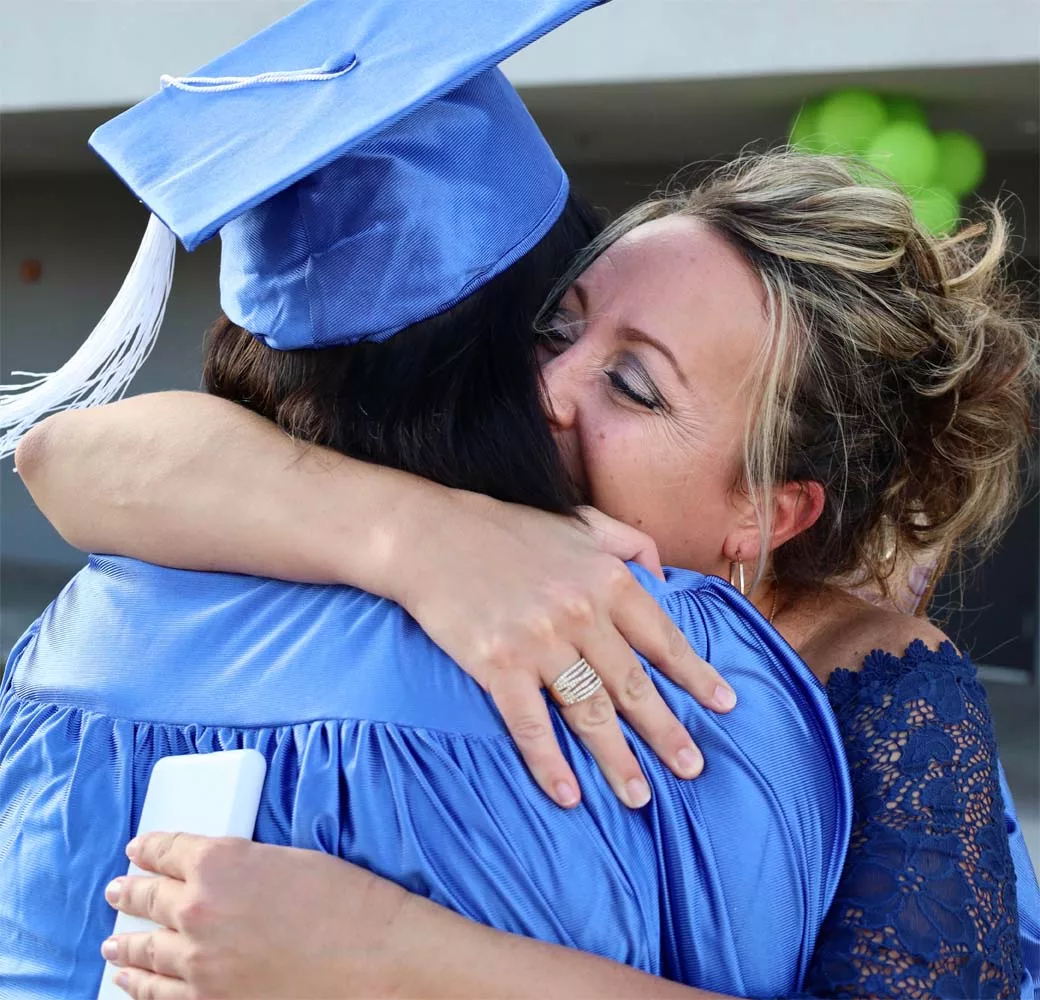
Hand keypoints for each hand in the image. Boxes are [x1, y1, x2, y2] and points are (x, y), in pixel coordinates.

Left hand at [102, 832, 407, 998]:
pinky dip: (142, 987)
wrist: (375, 961)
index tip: (140, 849)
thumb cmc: (348, 903)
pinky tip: (134, 982)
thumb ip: (245, 865)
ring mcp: (197, 964)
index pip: (169, 850)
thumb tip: (224, 878)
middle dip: (130, 892)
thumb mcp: (292, 860)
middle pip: (149, 899)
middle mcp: (197, 910)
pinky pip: (159, 996)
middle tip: (118, 889)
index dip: (150, 848)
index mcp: (220, 862)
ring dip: (127, 944)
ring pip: (145, 951)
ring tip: (114, 942)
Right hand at [394, 492, 736, 809]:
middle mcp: (581, 613)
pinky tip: (568, 795)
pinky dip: (550, 763)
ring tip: (640, 796)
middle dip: (667, 733)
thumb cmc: (506, 529)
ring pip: (589, 712)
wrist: (432, 535)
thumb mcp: (581, 521)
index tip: (725, 704)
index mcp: (606, 579)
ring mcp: (539, 642)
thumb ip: (630, 543)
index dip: (695, 674)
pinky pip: (531, 724)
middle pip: (633, 685)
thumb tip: (664, 578)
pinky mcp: (497, 665)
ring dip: (617, 759)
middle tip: (693, 769)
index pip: (662, 638)